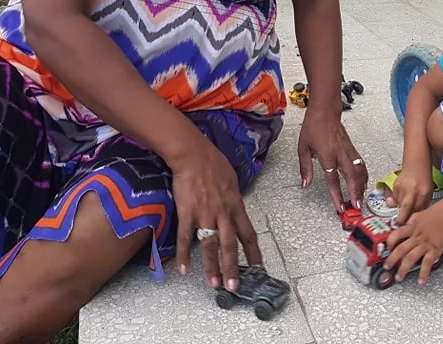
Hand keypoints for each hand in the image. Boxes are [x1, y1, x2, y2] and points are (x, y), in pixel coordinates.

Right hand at [171, 138, 261, 292]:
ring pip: (210, 246)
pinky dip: (184, 255)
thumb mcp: (232, 180)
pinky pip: (185, 238)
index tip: (258, 267)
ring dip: (212, 267)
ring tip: (214, 284)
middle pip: (230, 245)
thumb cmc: (213, 163)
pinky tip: (184, 269)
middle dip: (233, 268)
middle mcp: (223, 213)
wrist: (193, 155)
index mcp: (236, 205)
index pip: (248, 233)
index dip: (253, 252)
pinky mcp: (187, 213)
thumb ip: (234, 198)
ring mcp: (205, 214)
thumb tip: (235, 207)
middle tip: (235, 287)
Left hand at [297, 106, 368, 212]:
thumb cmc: (313, 127)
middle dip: (355, 194)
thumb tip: (305, 184)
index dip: (337, 195)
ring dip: (361, 186)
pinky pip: (361, 164)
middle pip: (351, 178)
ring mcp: (348, 151)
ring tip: (361, 198)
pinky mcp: (352, 148)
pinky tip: (363, 182)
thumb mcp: (303, 148)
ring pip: (359, 171)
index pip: (333, 180)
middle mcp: (340, 154)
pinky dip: (363, 175)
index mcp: (327, 156)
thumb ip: (305, 168)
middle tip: (356, 207)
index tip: (340, 207)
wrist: (325, 111)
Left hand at [385, 207, 442, 284]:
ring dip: (403, 269)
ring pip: (410, 258)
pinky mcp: (434, 250)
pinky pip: (427, 263)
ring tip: (399, 277)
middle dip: (391, 260)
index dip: (390, 241)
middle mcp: (416, 237)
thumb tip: (408, 220)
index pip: (396, 234)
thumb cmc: (439, 213)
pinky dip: (424, 273)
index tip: (387, 247)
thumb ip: (413, 219)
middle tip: (387, 267)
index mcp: (412, 228)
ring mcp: (424, 244)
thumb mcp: (421, 214)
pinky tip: (421, 280)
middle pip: (400, 249)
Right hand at [391, 166, 433, 223]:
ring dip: (401, 209)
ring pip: (398, 205)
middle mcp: (412, 190)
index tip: (410, 226)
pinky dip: (397, 201)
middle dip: (402, 219)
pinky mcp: (395, 186)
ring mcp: (402, 187)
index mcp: (424, 193)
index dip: (413, 220)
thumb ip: (422, 206)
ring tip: (406, 205)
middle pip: (405, 209)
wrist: (416, 163)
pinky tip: (403, 197)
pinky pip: (394, 199)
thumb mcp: (428, 193)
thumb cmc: (424, 178)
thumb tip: (415, 218)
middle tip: (400, 223)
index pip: (417, 211)